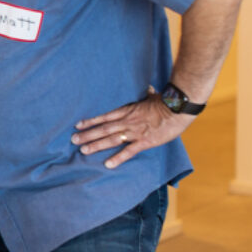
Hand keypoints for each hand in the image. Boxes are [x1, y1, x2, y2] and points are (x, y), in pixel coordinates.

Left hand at [71, 88, 194, 169]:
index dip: (90, 122)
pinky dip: (118, 158)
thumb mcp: (152, 96)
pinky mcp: (145, 141)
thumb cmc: (166, 101)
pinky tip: (108, 164)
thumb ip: (146, 94)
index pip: (104, 117)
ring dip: (96, 145)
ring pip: (111, 139)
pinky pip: (129, 151)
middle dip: (87, 135)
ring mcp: (134, 132)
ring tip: (83, 150)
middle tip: (73, 140)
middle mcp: (127, 122)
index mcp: (127, 111)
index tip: (77, 125)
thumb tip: (147, 87)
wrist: (178, 108)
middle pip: (103, 129)